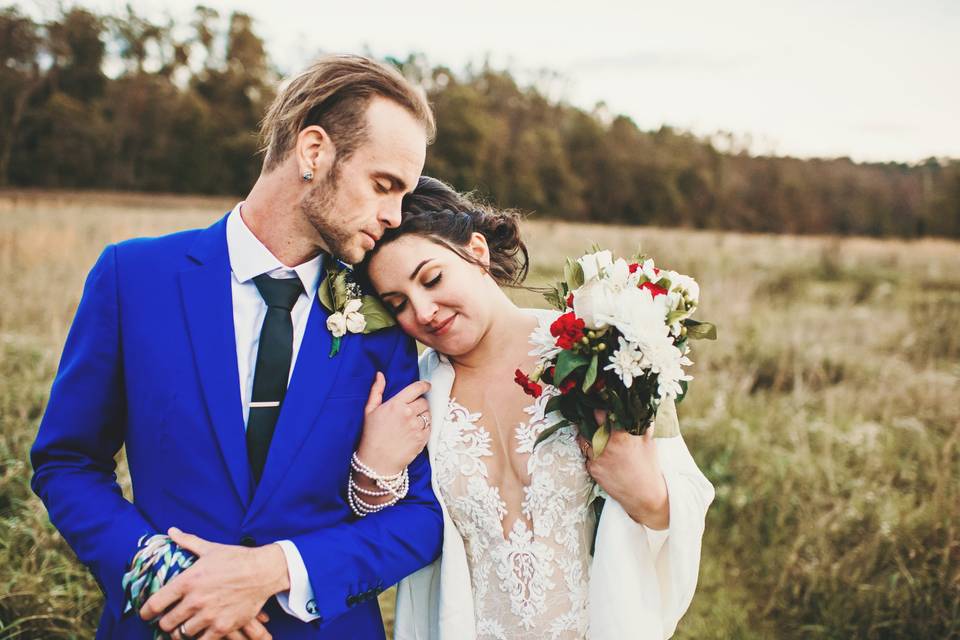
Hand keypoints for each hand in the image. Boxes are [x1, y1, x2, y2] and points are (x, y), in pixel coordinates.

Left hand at [140, 528, 287, 639]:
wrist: (263, 571)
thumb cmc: (236, 558)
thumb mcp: (210, 549)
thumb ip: (188, 542)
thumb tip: (171, 531)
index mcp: (188, 581)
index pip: (155, 603)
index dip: (145, 612)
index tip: (145, 615)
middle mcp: (195, 600)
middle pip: (166, 623)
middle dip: (165, 623)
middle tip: (169, 620)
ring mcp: (209, 615)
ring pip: (182, 633)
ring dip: (182, 631)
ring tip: (185, 626)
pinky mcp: (222, 626)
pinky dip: (199, 638)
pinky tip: (201, 632)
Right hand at [355, 373, 430, 473]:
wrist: (376, 462)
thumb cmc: (371, 436)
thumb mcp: (369, 411)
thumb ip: (376, 391)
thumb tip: (380, 375)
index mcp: (396, 404)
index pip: (416, 388)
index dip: (424, 385)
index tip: (427, 386)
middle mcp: (408, 414)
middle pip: (423, 402)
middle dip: (419, 404)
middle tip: (411, 411)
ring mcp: (416, 427)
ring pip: (428, 415)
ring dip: (423, 416)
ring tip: (411, 423)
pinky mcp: (422, 439)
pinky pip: (430, 427)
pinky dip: (425, 428)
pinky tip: (414, 432)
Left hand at [578, 410, 669, 529]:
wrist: (645, 495)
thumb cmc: (649, 466)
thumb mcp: (649, 441)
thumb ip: (641, 422)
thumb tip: (638, 406)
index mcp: (620, 435)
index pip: (600, 413)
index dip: (597, 406)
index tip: (597, 402)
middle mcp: (605, 445)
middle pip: (586, 424)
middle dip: (587, 418)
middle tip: (589, 415)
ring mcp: (596, 458)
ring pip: (583, 439)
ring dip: (586, 435)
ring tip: (592, 432)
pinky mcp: (593, 469)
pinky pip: (586, 455)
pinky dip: (589, 451)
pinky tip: (598, 452)